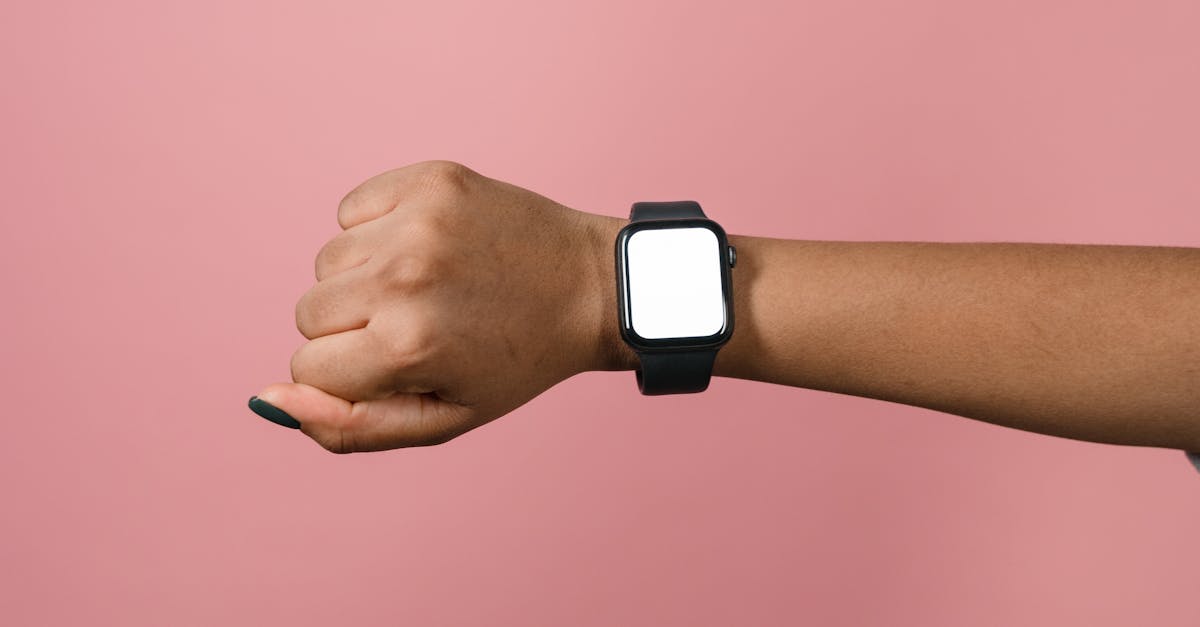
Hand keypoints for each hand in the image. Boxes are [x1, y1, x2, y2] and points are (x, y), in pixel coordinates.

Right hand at [250, 161, 630, 452]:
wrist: (589, 287)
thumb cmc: (514, 363)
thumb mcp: (442, 418)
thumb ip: (348, 426)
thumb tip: (266, 398)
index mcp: (406, 345)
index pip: (307, 366)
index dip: (352, 373)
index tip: (407, 363)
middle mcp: (404, 277)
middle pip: (308, 311)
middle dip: (353, 327)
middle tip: (422, 324)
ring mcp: (417, 220)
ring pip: (326, 261)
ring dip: (365, 278)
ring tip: (431, 285)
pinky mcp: (428, 179)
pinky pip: (351, 209)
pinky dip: (377, 230)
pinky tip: (431, 246)